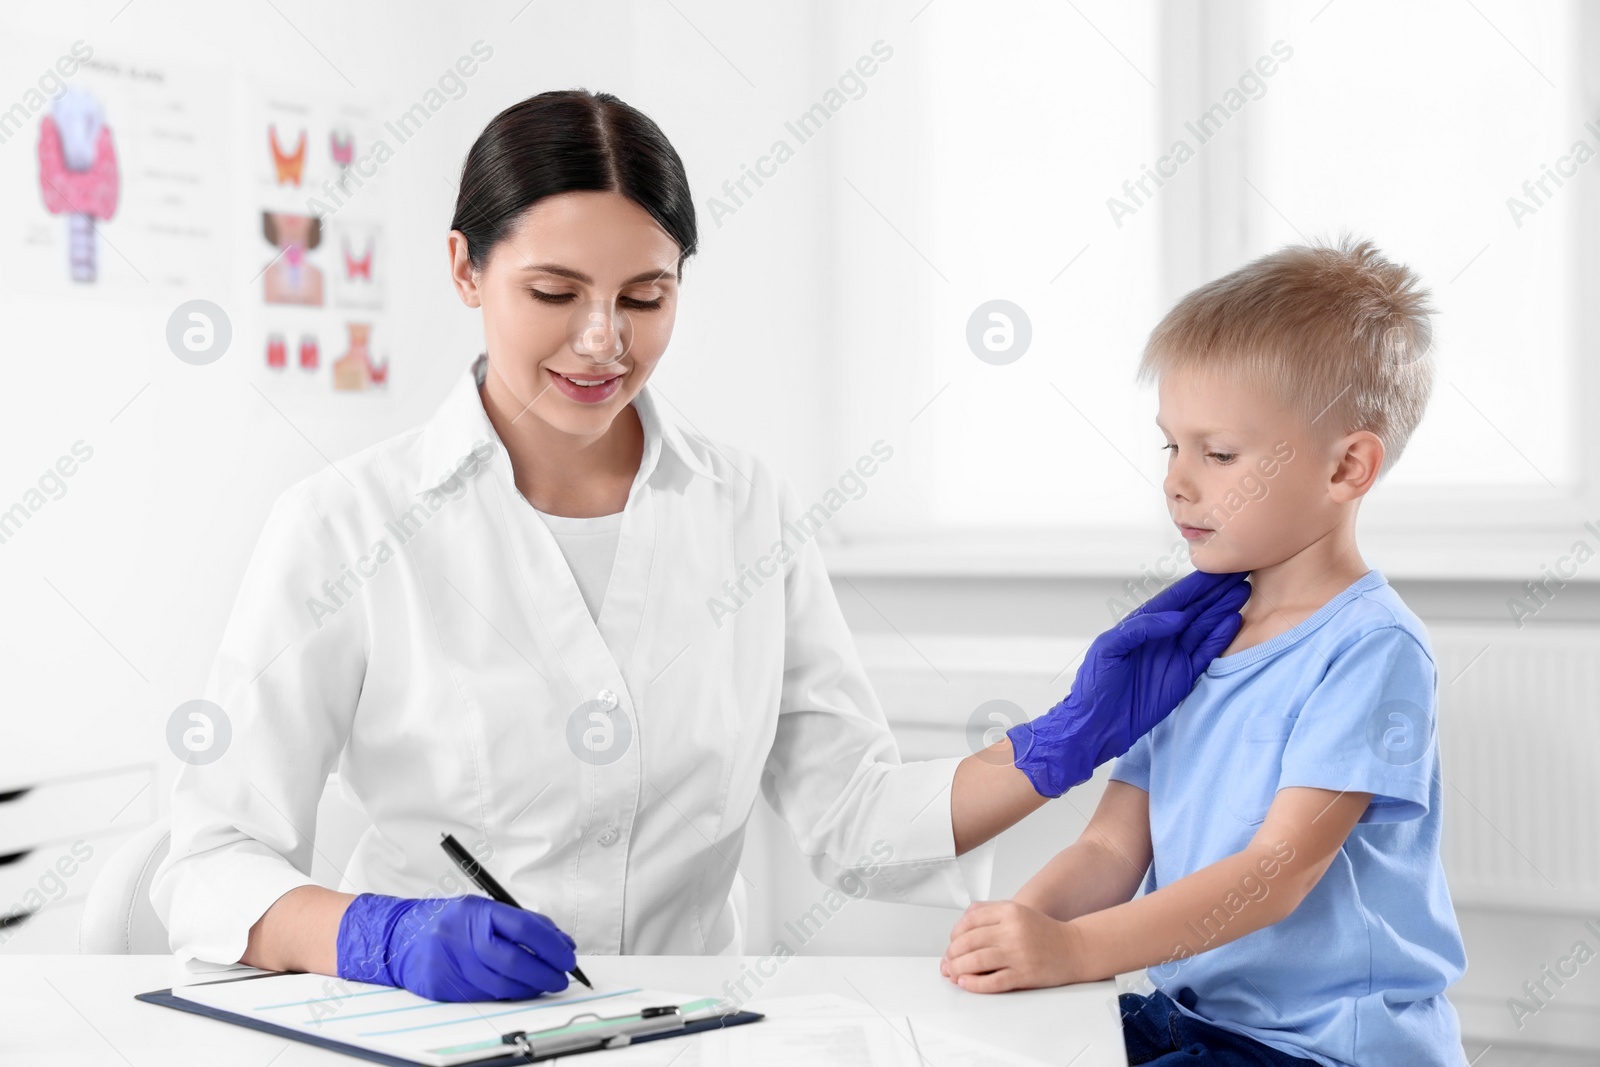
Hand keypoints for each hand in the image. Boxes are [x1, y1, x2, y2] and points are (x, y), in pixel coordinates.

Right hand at [336, 893, 576, 1001]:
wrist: (398, 937)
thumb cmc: (445, 920)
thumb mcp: (479, 909)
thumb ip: (517, 922)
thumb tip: (557, 941)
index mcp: (477, 911)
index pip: (525, 927)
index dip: (552, 944)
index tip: (567, 954)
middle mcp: (464, 937)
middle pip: (516, 961)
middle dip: (546, 972)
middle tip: (562, 976)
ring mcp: (453, 963)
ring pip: (503, 983)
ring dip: (530, 987)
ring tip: (545, 984)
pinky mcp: (445, 986)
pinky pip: (485, 995)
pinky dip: (508, 993)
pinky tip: (519, 989)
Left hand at [941, 900, 1082, 992]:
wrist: (1075, 948)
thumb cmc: (1044, 933)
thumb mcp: (1017, 912)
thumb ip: (989, 913)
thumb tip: (960, 926)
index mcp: (1009, 911)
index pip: (969, 922)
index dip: (954, 935)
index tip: (951, 945)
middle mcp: (1013, 930)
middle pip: (969, 942)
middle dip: (952, 954)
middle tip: (948, 962)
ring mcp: (1018, 953)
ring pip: (977, 961)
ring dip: (958, 969)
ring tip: (953, 973)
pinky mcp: (1024, 974)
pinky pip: (993, 981)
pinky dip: (975, 984)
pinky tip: (966, 983)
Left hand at [1008, 569, 1248, 796]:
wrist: (1097, 724)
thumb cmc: (1094, 685)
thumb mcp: (1108, 649)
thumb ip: (1140, 628)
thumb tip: (1176, 616)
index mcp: (1141, 625)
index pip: (1174, 599)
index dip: (1196, 584)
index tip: (1218, 569)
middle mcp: (1161, 637)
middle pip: (1194, 609)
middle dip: (1216, 592)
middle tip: (1241, 573)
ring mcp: (1174, 656)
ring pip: (1204, 627)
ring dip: (1223, 610)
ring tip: (1243, 591)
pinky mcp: (1183, 676)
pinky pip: (1206, 653)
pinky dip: (1220, 638)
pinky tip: (1234, 621)